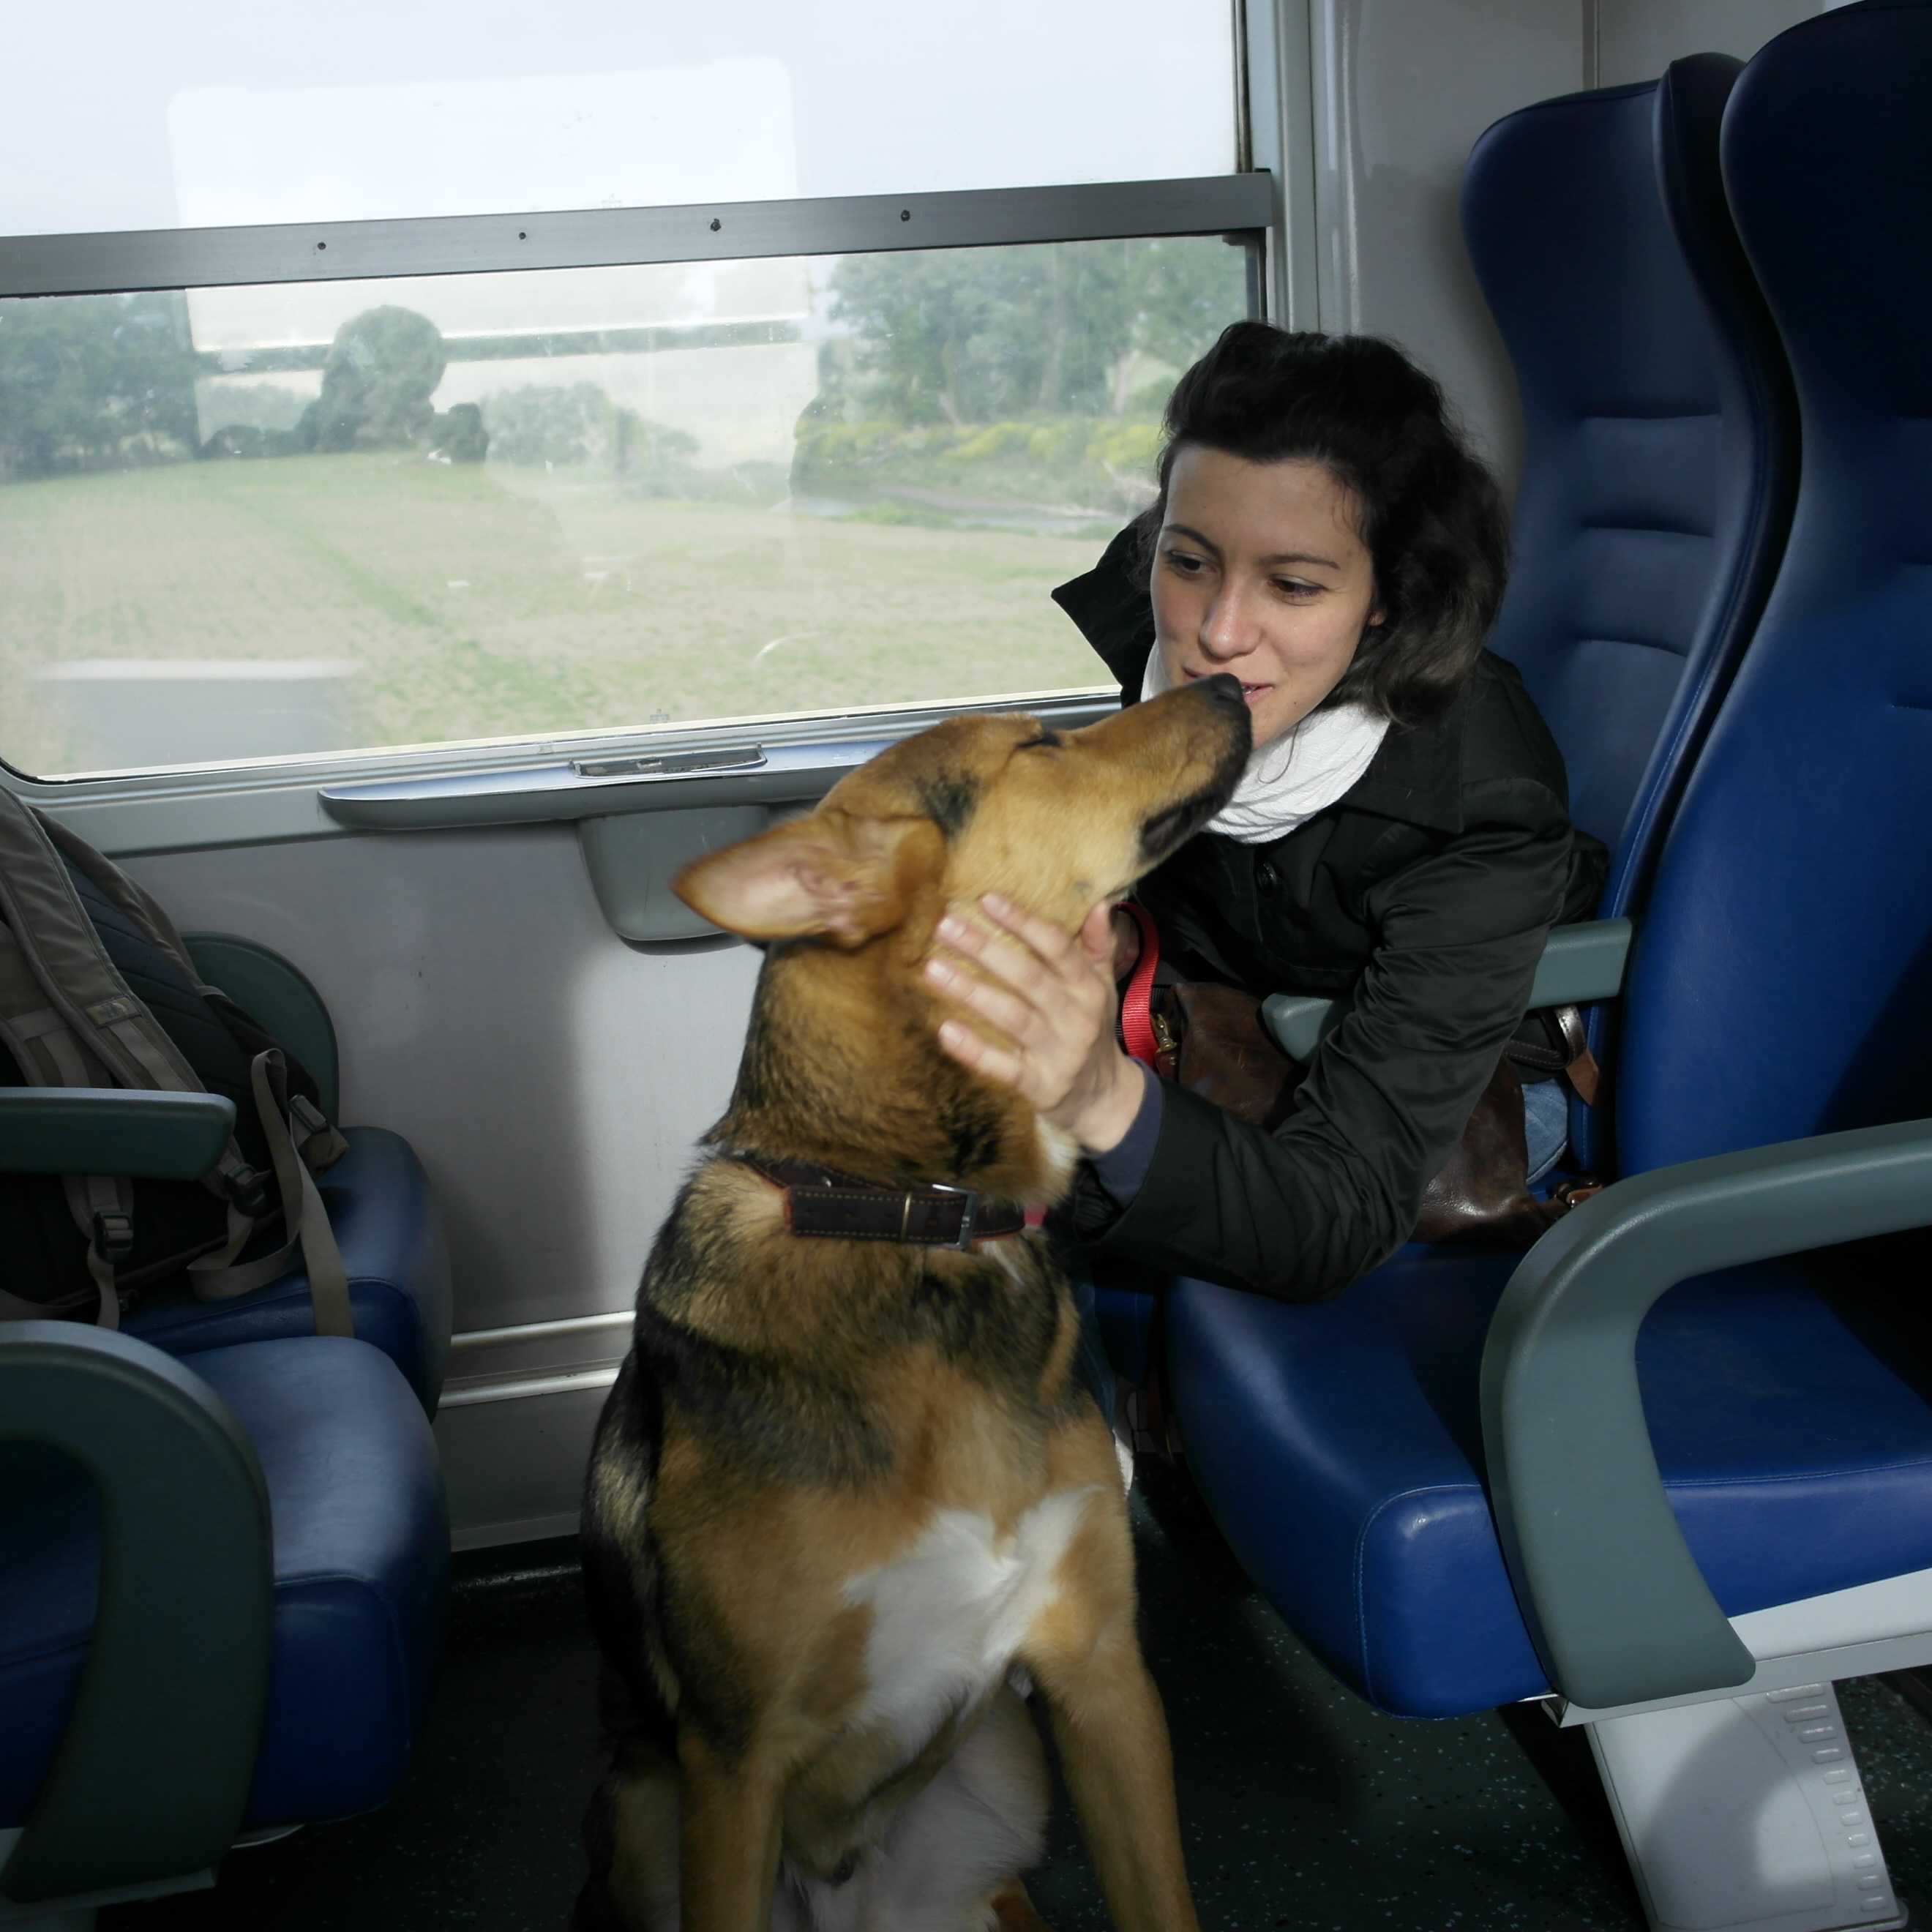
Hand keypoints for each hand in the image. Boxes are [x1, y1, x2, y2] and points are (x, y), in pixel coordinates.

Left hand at [924, 894, 1146, 1153]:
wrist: (1104, 1098)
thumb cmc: (1091, 1030)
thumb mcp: (1102, 987)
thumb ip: (1099, 946)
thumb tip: (1101, 904)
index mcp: (1088, 987)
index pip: (1057, 947)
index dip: (1022, 922)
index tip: (985, 899)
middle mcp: (1076, 1017)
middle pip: (1028, 977)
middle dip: (984, 949)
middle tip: (944, 926)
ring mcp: (1059, 1054)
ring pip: (1012, 1018)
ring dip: (971, 991)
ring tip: (933, 968)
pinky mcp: (1041, 1087)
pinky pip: (1004, 1067)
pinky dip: (974, 1050)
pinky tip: (944, 1029)